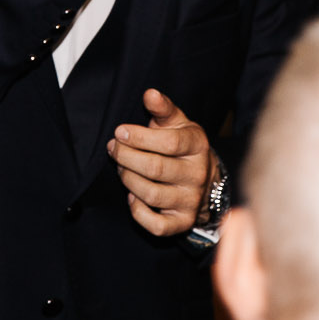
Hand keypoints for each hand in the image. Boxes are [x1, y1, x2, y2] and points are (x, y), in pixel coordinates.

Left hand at [108, 89, 215, 236]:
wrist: (205, 180)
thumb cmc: (182, 147)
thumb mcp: (177, 123)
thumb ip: (162, 109)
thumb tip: (149, 93)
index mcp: (197, 146)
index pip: (169, 142)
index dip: (139, 138)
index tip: (119, 132)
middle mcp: (197, 174)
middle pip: (156, 168)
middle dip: (126, 157)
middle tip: (113, 149)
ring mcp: (191, 201)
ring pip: (152, 195)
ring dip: (128, 180)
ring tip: (120, 168)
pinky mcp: (182, 223)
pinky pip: (156, 225)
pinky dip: (138, 211)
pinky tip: (132, 196)